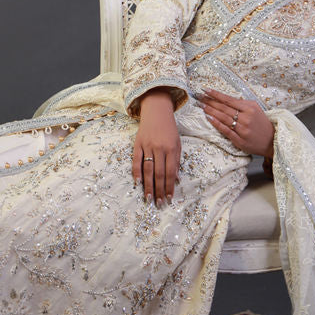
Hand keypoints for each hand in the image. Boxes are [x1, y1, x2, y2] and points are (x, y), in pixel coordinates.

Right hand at [131, 89, 180, 205]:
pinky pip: (136, 160)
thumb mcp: (178, 143)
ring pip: (147, 169)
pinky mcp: (137, 144)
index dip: (170, 187)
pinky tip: (137, 182)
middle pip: (159, 174)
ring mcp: (147, 146)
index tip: (169, 198)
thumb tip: (176, 180)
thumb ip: (176, 161)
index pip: (170, 172)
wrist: (156, 111)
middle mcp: (159, 148)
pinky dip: (136, 172)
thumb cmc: (169, 129)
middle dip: (159, 190)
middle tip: (159, 204)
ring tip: (149, 198)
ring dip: (148, 185)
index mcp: (171, 149)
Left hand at [197, 89, 274, 156]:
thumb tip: (226, 99)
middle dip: (210, 101)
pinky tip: (209, 118)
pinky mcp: (240, 140)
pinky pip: (225, 130)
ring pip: (223, 118)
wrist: (272, 141)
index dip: (216, 94)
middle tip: (199, 97)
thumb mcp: (256, 109)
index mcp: (250, 108)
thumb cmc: (262, 124)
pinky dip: (216, 123)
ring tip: (201, 106)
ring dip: (210, 111)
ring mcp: (242, 129)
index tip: (205, 90)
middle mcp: (246, 118)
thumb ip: (242, 103)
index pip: (228, 99)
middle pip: (224, 108)